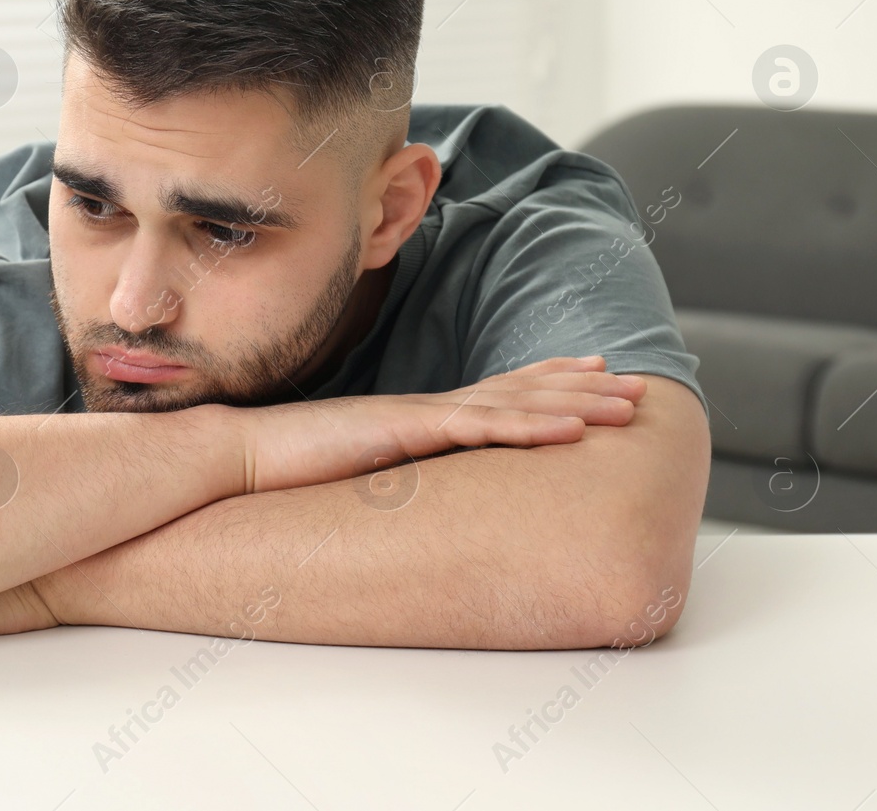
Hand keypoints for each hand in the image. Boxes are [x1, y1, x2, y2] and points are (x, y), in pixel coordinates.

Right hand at [239, 355, 646, 492]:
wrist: (243, 459)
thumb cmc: (287, 473)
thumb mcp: (353, 474)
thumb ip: (387, 475)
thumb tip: (409, 501)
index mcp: (415, 417)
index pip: (494, 394)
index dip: (545, 381)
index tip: (589, 373)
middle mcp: (427, 408)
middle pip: (519, 389)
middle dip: (580, 383)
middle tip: (633, 382)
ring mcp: (420, 415)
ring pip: (515, 402)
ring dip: (577, 401)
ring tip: (627, 402)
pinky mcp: (409, 430)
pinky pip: (483, 426)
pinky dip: (534, 425)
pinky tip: (574, 428)